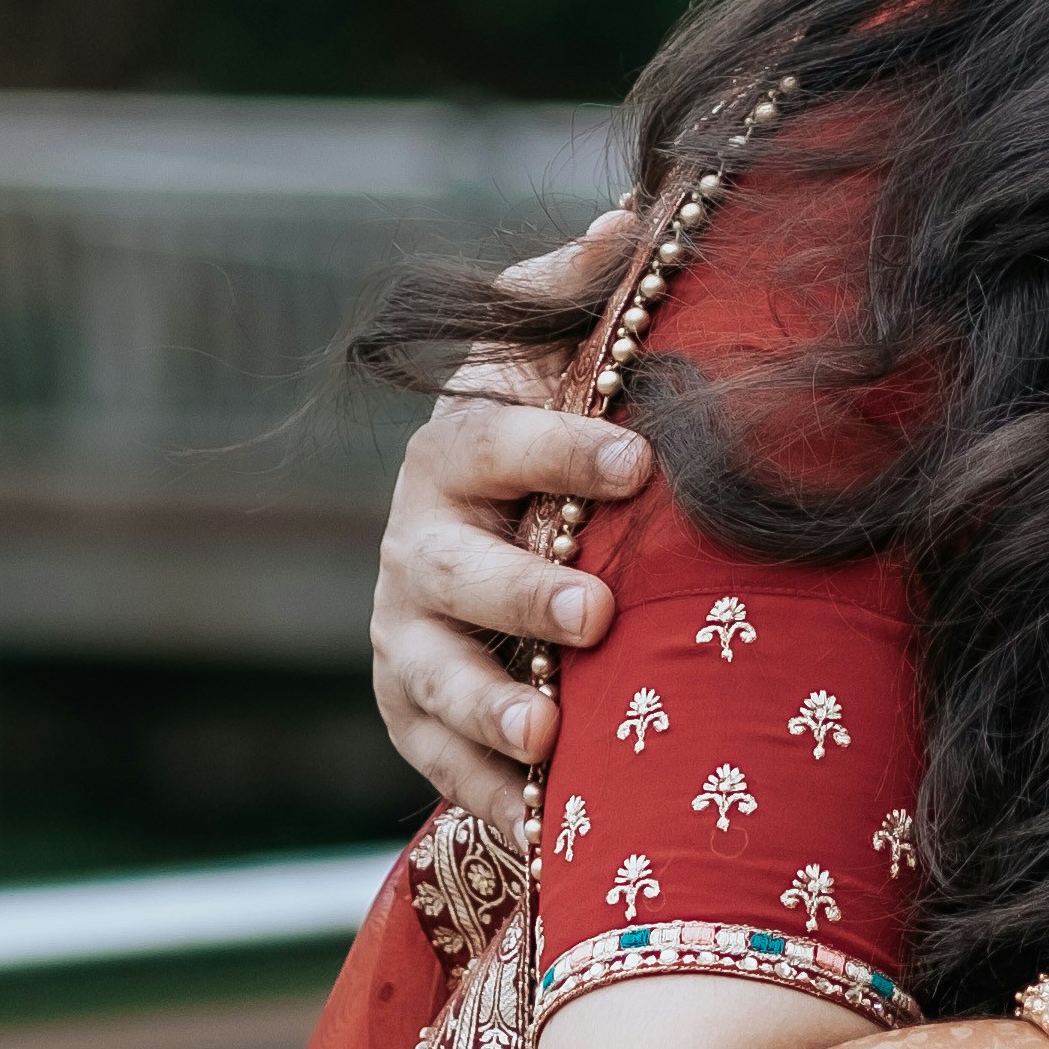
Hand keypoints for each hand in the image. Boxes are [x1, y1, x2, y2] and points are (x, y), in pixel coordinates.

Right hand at [369, 212, 647, 830]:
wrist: (480, 541)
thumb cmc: (540, 439)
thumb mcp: (547, 357)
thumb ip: (579, 294)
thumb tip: (634, 217)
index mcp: (456, 452)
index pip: (493, 441)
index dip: (558, 447)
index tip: (638, 459)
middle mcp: (417, 547)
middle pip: (456, 573)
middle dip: (521, 595)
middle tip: (595, 613)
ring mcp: (409, 639)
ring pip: (437, 678)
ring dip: (491, 708)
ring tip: (549, 732)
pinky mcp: (413, 718)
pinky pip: (445, 768)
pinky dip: (492, 798)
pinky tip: (548, 830)